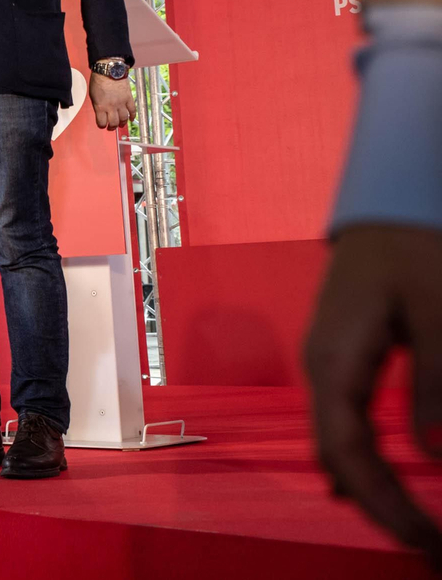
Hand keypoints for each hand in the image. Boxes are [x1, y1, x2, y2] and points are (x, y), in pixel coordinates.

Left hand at [88, 71, 133, 128]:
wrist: (109, 70)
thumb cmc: (99, 81)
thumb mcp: (93, 95)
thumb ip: (97, 106)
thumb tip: (100, 113)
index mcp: (100, 106)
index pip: (101, 122)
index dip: (101, 126)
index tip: (102, 126)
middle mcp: (111, 106)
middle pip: (114, 122)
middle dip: (112, 127)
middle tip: (111, 127)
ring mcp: (121, 103)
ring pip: (124, 118)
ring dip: (122, 123)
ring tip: (120, 124)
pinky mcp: (129, 98)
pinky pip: (133, 110)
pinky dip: (133, 116)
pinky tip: (131, 119)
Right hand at [305, 225, 441, 568]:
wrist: (385, 206)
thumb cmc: (413, 248)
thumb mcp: (437, 309)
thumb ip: (432, 380)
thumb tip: (431, 456)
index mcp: (333, 360)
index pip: (346, 452)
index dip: (384, 503)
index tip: (426, 541)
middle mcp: (320, 369)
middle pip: (338, 458)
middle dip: (382, 509)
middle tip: (430, 550)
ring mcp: (327, 364)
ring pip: (339, 445)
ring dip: (374, 490)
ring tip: (412, 529)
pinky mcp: (342, 360)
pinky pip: (345, 426)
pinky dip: (364, 464)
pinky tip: (377, 489)